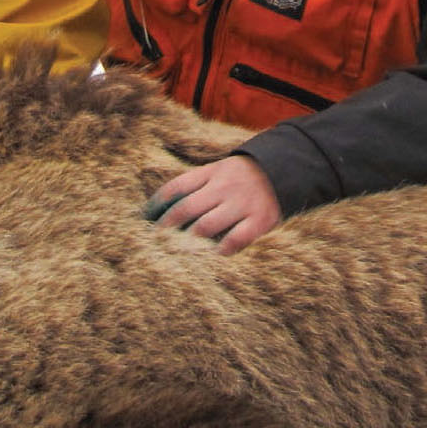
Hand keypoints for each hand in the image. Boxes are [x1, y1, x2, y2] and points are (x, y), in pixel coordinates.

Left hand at [147, 155, 280, 254]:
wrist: (282, 170)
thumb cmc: (240, 177)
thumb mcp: (217, 171)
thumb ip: (195, 185)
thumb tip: (162, 209)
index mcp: (210, 173)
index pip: (176, 187)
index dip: (156, 204)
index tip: (143, 219)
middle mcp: (223, 187)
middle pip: (186, 208)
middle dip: (166, 228)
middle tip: (154, 243)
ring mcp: (241, 204)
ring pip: (206, 226)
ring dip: (188, 242)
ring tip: (175, 254)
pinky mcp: (259, 220)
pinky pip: (236, 239)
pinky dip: (221, 250)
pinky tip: (211, 257)